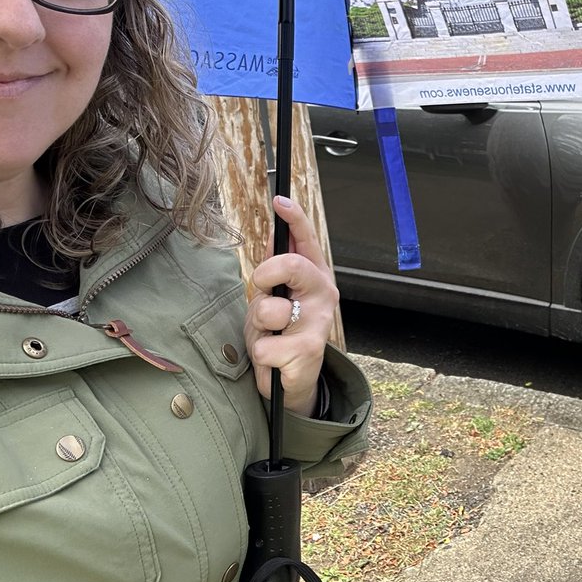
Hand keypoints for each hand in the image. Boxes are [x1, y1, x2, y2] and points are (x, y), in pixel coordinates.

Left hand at [244, 195, 336, 416]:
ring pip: (269, 310)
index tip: (279, 200)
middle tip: (260, 288)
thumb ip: (275, 267)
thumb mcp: (274, 295)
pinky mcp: (308, 352)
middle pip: (292, 265)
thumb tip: (272, 229)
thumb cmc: (282, 332)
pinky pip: (264, 346)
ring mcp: (318, 323)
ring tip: (270, 335)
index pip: (307, 241)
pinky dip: (260, 354)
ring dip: (258, 327)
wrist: (292, 381)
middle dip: (266, 273)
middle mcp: (323, 295)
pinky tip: (274, 359)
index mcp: (315, 277)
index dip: (295, 219)